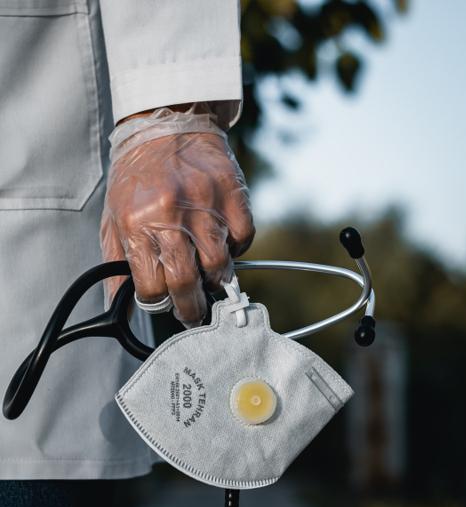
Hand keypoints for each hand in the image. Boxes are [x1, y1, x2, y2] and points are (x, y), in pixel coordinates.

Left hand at [100, 127, 254, 325]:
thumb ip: (115, 265)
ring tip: (208, 278)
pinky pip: (242, 239)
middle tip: (193, 314)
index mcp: (137, 224)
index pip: (152, 287)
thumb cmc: (137, 177)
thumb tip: (117, 305)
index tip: (165, 304)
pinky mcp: (232, 194)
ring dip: (215, 280)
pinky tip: (223, 244)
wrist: (165, 123)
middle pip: (187, 283)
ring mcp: (205, 204)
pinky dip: (235, 249)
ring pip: (219, 266)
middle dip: (191, 308)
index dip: (159, 303)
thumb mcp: (113, 218)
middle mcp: (171, 215)